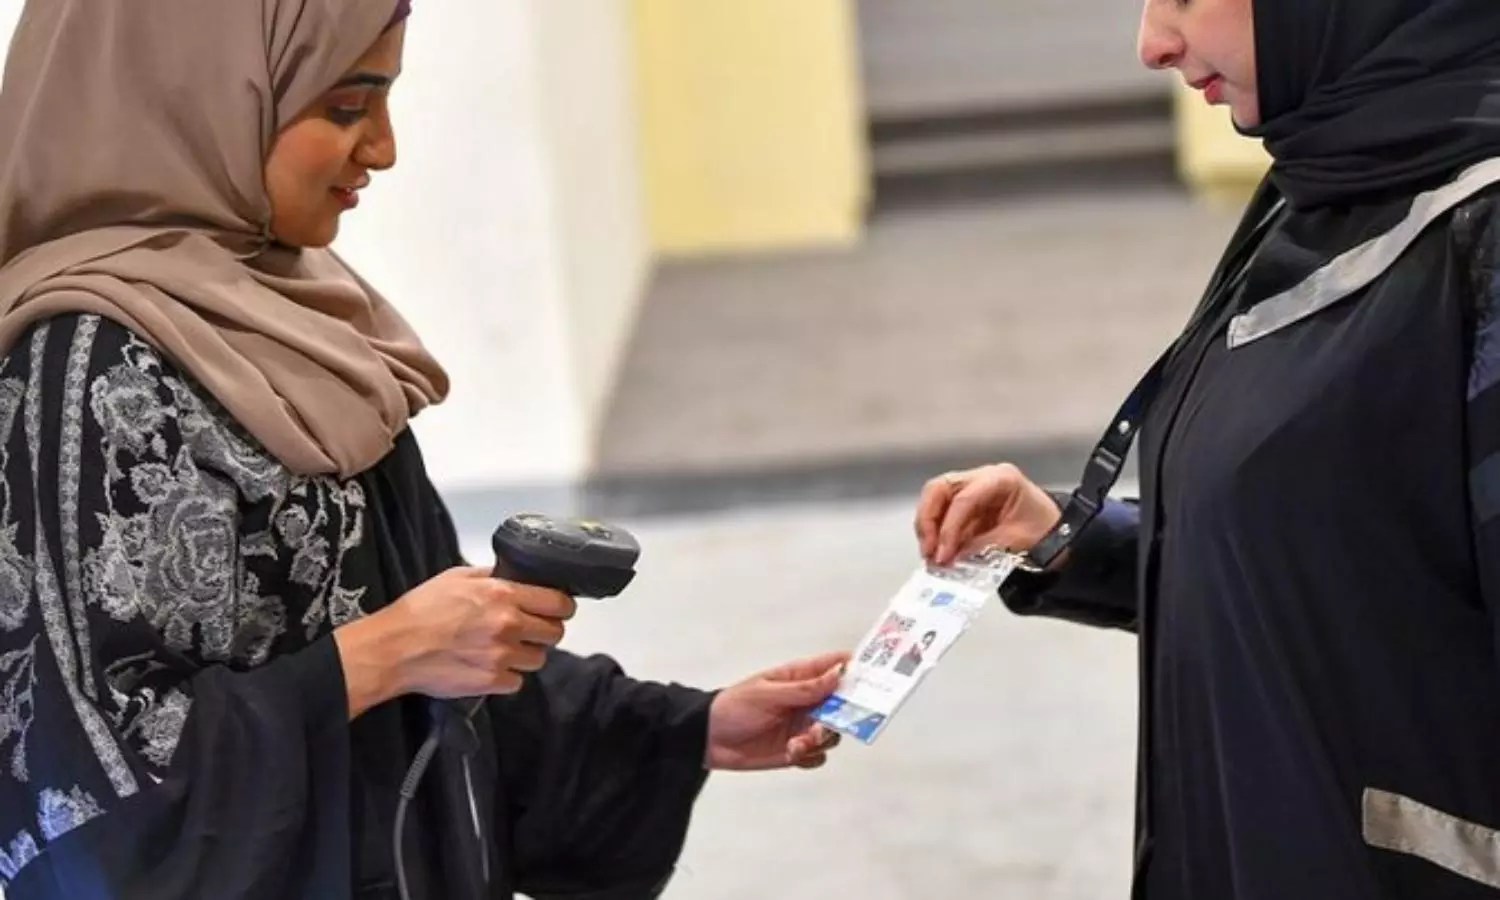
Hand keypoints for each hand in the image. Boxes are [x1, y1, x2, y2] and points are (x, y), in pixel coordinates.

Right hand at [334, 566, 576, 717]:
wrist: (394, 648)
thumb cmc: (420, 611)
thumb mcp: (457, 577)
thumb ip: (491, 576)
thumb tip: (513, 576)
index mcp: (503, 594)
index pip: (558, 602)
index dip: (561, 606)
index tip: (557, 608)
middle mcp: (508, 625)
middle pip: (555, 632)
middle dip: (546, 630)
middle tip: (530, 630)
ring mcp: (502, 656)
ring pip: (539, 658)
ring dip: (527, 654)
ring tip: (505, 649)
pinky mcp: (492, 682)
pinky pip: (517, 681)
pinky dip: (507, 676)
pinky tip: (490, 666)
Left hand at [705, 651, 849, 771]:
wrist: (709, 739)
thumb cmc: (733, 706)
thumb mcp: (768, 694)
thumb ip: (805, 688)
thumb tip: (838, 675)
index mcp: (800, 677)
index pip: (835, 667)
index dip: (855, 670)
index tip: (870, 680)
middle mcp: (807, 701)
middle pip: (843, 705)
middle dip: (840, 717)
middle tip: (823, 725)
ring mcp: (803, 725)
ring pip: (832, 733)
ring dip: (820, 739)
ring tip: (798, 743)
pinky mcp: (797, 750)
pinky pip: (818, 755)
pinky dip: (810, 756)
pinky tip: (792, 754)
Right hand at [915, 463, 1063, 567]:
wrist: (1058, 531)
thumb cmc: (1042, 531)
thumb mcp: (1013, 541)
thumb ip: (978, 548)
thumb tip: (947, 559)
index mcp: (1000, 479)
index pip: (963, 500)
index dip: (948, 529)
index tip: (942, 556)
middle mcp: (981, 476)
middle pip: (939, 489)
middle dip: (928, 521)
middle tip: (929, 551)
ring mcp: (971, 486)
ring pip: (934, 497)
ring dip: (927, 527)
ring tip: (930, 555)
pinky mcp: (964, 501)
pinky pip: (941, 511)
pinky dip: (935, 531)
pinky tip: (937, 551)